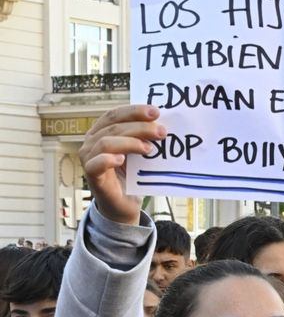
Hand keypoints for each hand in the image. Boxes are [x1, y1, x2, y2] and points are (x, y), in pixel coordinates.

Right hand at [79, 105, 165, 225]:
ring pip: (106, 142)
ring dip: (130, 142)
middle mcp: (91, 141)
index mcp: (101, 131)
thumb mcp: (137, 153)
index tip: (156, 112)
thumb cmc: (131, 176)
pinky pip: (95, 164)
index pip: (115, 114)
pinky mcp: (92, 176)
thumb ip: (142, 138)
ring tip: (149, 149)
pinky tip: (121, 160)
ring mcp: (89, 158)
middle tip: (161, 132)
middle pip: (114, 127)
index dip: (134, 111)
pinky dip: (108, 159)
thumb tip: (161, 123)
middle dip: (140, 127)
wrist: (124, 205)